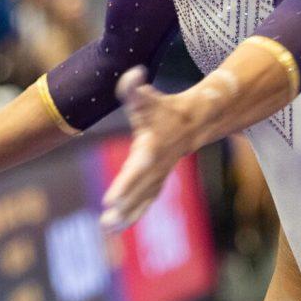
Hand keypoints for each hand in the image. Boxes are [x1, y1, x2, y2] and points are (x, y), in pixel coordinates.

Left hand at [100, 66, 191, 232]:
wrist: (193, 121)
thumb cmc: (164, 108)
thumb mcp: (146, 96)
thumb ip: (133, 87)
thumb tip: (133, 73)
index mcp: (151, 147)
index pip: (137, 169)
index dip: (125, 185)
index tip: (110, 200)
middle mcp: (156, 166)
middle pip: (139, 190)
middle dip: (125, 206)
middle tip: (107, 221)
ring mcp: (159, 176)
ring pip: (143, 200)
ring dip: (127, 215)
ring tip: (108, 228)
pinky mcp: (157, 181)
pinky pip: (146, 201)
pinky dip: (134, 213)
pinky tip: (117, 225)